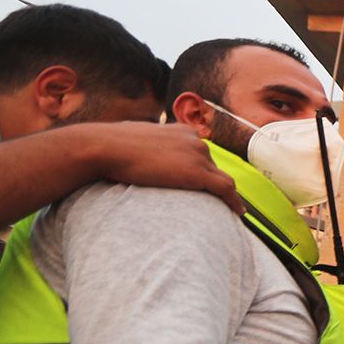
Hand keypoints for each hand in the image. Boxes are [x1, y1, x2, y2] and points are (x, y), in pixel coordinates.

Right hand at [86, 123, 240, 213]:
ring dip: (226, 195)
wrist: (104, 147)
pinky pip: (225, 189)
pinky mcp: (197, 172)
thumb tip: (133, 155)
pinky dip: (234, 202)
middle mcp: (194, 139)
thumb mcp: (131, 138)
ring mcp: (197, 155)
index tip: (206, 183)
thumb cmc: (108, 145)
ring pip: (221, 178)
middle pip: (211, 166)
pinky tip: (239, 214)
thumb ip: (143, 145)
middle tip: (216, 203)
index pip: (199, 152)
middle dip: (212, 183)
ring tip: (230, 211)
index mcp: (180, 130)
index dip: (203, 169)